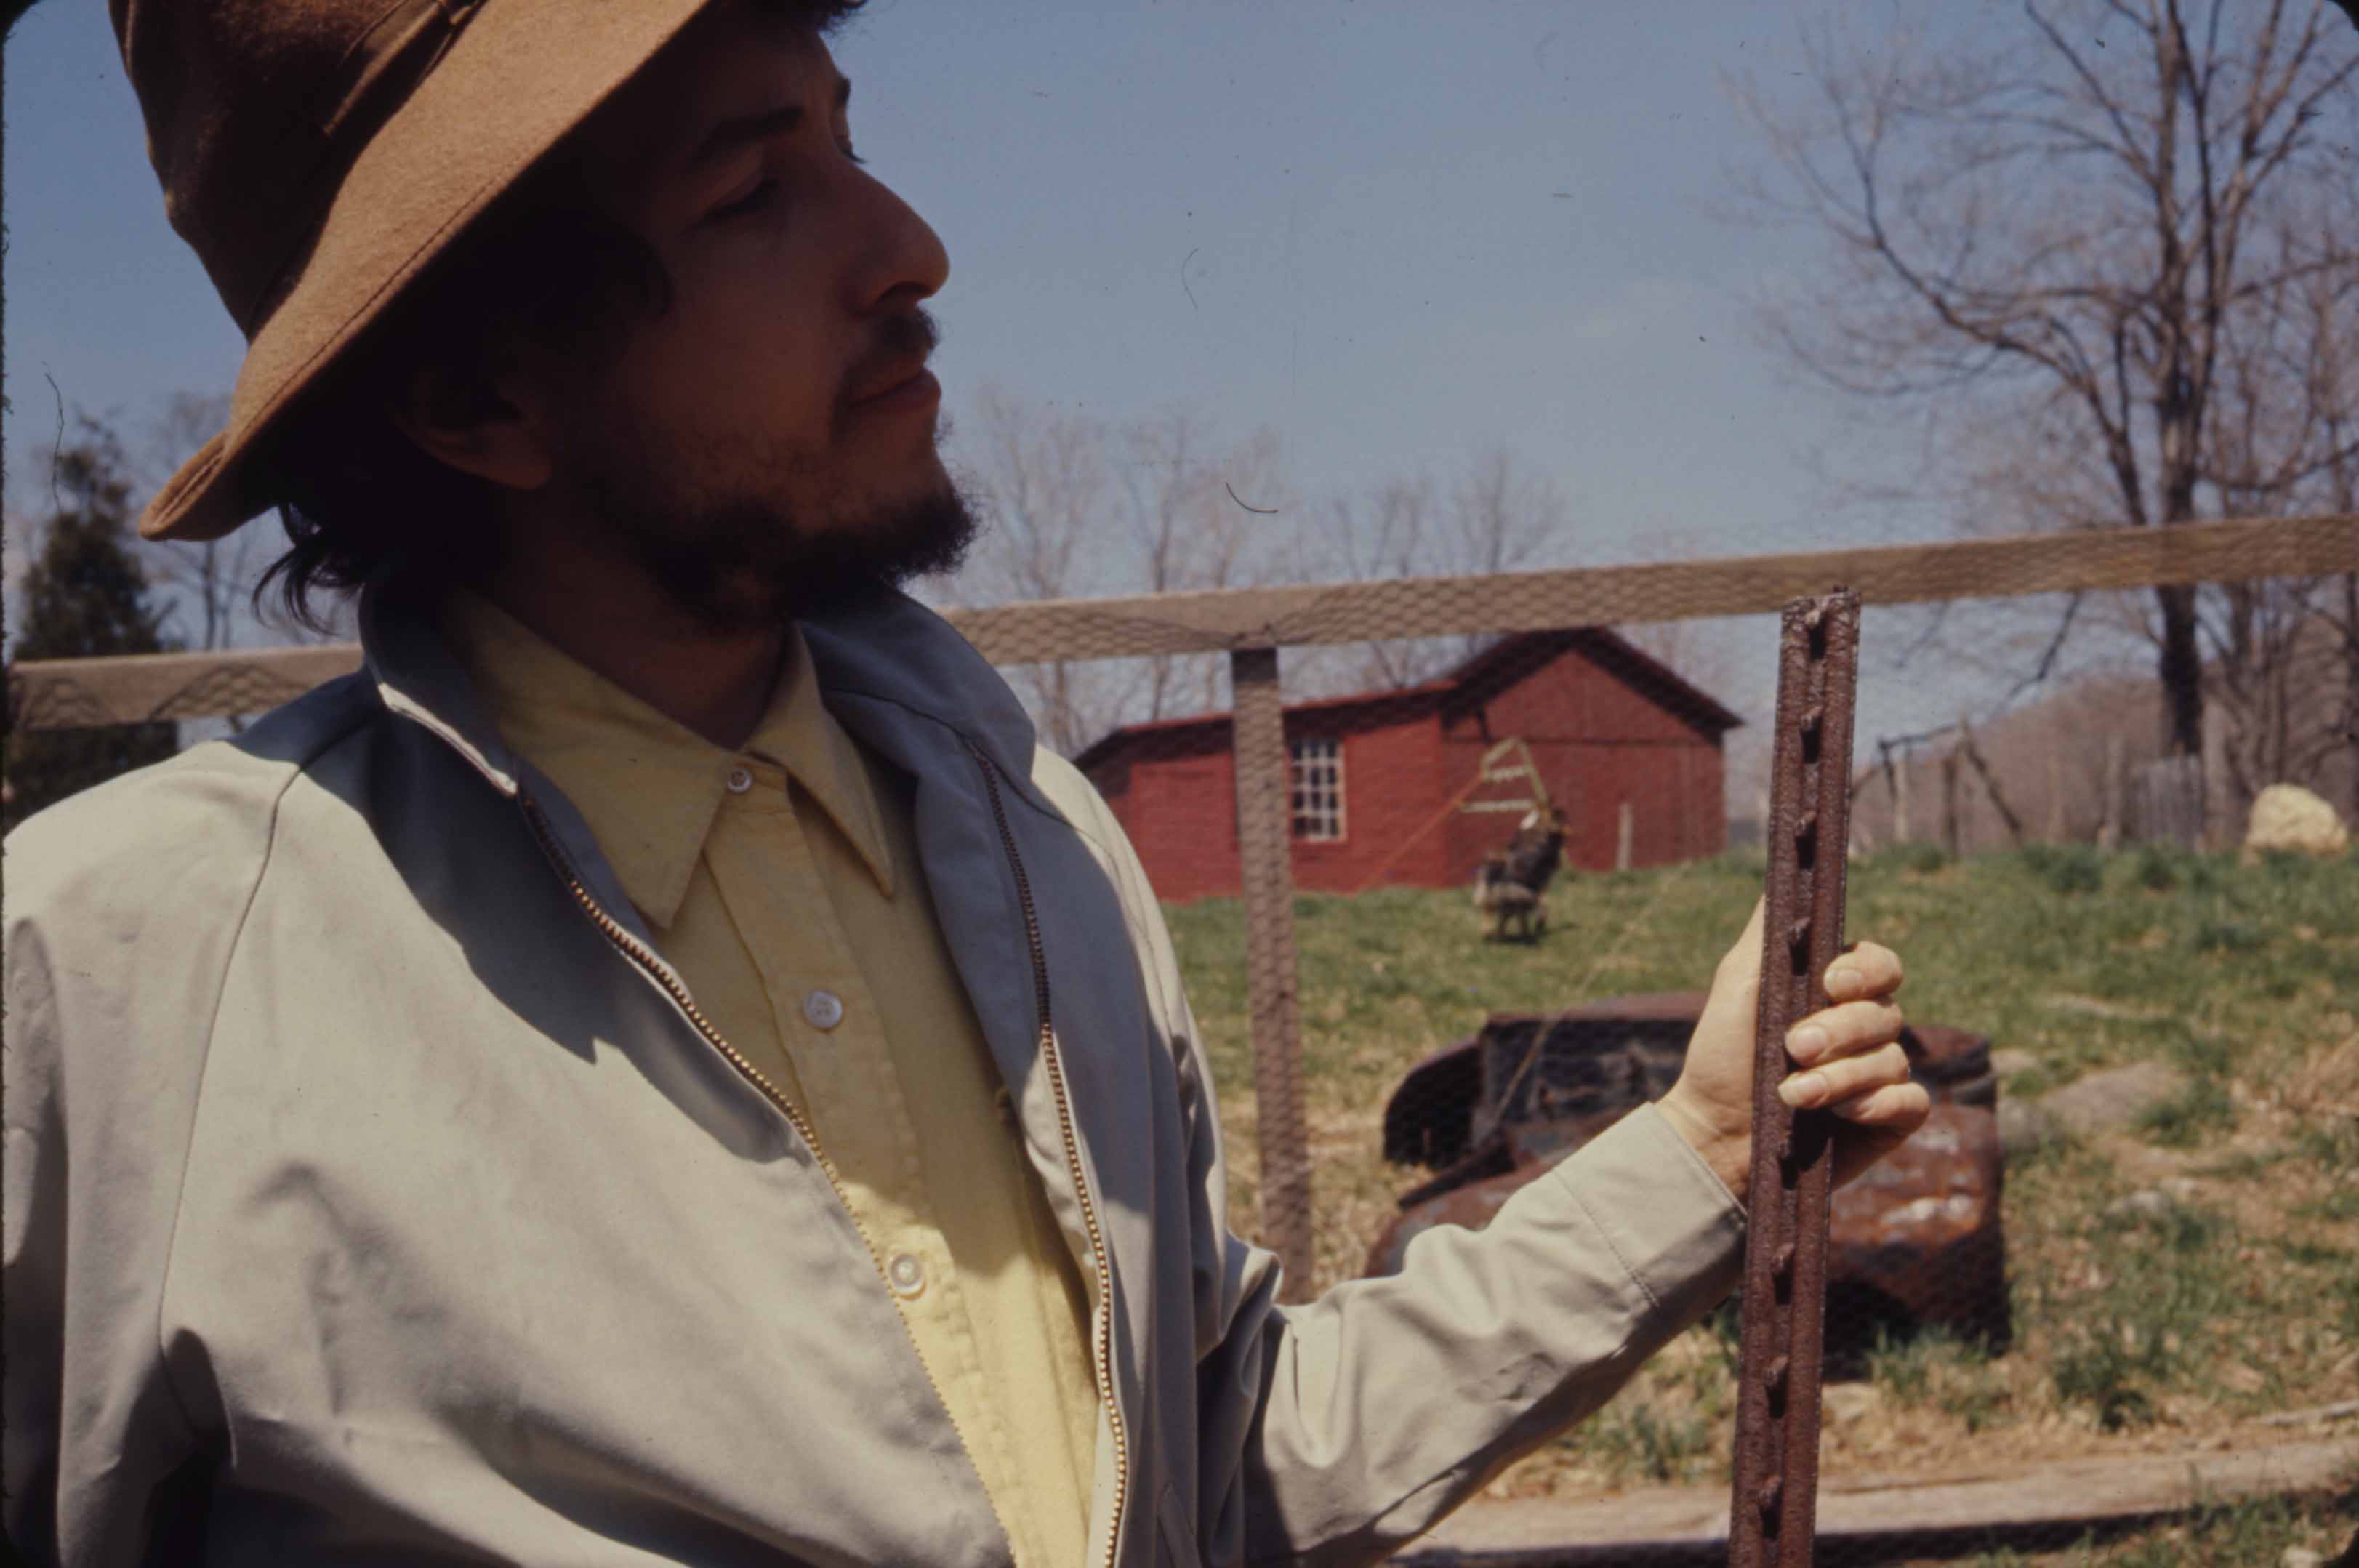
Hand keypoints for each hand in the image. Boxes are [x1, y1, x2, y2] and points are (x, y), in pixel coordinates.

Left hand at [1655, 898, 1931, 1199]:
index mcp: (1837, 991)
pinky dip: (1879, 1104)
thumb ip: (1768, 932)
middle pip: (1886, 1012)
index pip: (1881, 964)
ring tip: (1793, 1094)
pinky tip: (1844, 1114)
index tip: (1832, 982)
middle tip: (1793, 1048)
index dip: (1866, 971)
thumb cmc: (1723, 1057)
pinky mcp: (1889, 1118)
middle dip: (1839, 1031)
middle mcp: (1865, 1028)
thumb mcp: (1738, 984)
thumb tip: (1788, 875)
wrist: (1715, 1135)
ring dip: (1841, 1077)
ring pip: (1893, 1059)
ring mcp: (1881, 1073)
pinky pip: (1912, 1100)